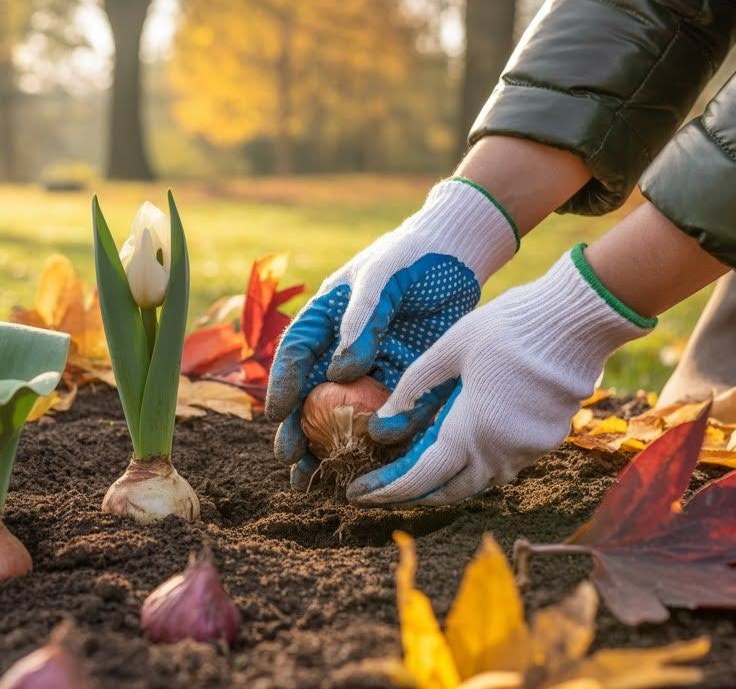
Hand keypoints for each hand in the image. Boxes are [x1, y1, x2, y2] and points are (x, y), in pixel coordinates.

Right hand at [264, 178, 518, 488]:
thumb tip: (340, 373)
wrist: (458, 255)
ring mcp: (371, 371)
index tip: (277, 415)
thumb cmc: (410, 257)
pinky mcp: (403, 385)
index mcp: (324, 321)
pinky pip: (387, 419)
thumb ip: (360, 320)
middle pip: (311, 397)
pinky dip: (376, 446)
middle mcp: (341, 352)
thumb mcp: (382, 278)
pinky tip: (368, 472)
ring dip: (328, 449)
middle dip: (297, 432)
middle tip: (292, 462)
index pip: (295, 356)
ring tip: (314, 481)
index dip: (282, 386)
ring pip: (344, 418)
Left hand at [349, 245, 654, 506]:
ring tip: (418, 466)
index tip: (359, 493)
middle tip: (385, 485)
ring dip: (450, 478)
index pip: (423, 477)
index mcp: (473, 429)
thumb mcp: (449, 348)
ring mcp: (530, 448)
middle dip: (416, 493)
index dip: (388, 490)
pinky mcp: (548, 439)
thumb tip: (382, 424)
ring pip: (482, 479)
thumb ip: (414, 387)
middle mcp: (502, 450)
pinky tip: (464, 443)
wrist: (576, 319)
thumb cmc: (507, 327)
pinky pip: (506, 462)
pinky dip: (479, 460)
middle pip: (452, 489)